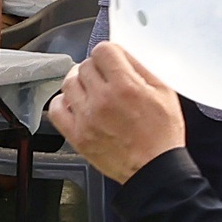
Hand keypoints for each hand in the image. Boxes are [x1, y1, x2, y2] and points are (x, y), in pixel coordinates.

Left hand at [49, 42, 186, 184]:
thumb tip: (123, 54)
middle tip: (106, 80)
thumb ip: (142, 69)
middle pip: (85, 66)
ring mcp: (87, 119)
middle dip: (96, 69)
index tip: (112, 60)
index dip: (109, 53)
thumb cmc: (162, 136)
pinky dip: (64, 103)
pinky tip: (77, 105)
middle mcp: (103, 100)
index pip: (103, 51)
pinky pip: (57, 110)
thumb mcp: (164, 93)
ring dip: (80, 83)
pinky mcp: (77, 136)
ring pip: (69, 84)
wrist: (155, 171)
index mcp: (126, 86)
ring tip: (92, 91)